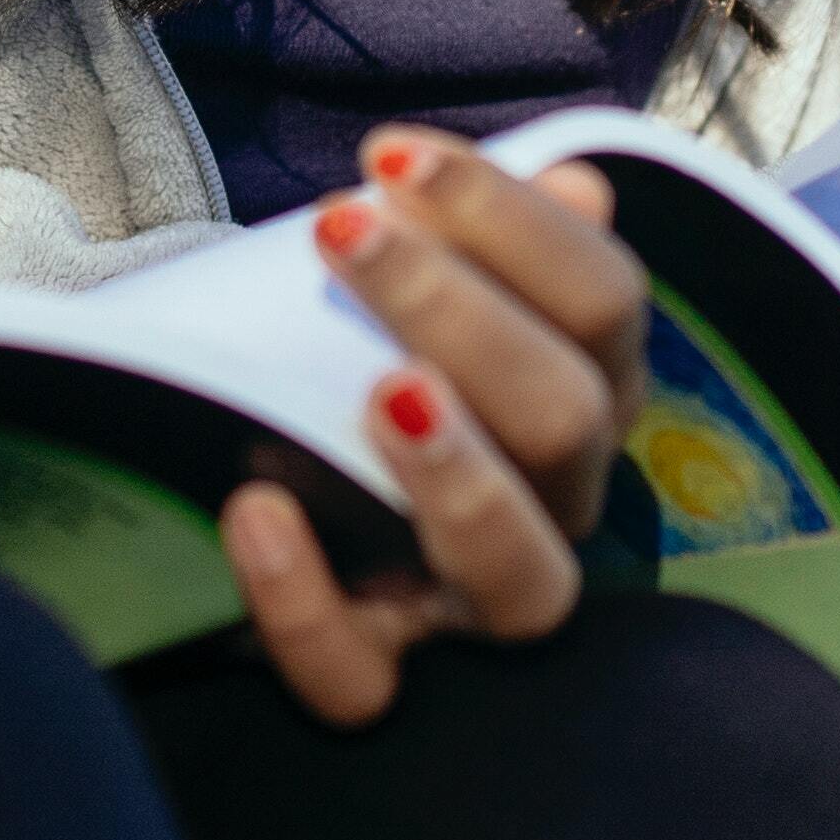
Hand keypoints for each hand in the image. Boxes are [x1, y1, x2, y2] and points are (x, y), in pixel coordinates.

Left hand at [224, 129, 649, 729]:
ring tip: (381, 392)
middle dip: (461, 313)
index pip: (604, 303)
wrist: (234, 470)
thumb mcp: (394, 293)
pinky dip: (305, 603)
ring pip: (524, 574)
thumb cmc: (337, 360)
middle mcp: (554, 502)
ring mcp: (472, 603)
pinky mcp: (377, 673)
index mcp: (582, 387)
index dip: (516, 222)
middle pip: (567, 420)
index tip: (389, 156)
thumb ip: (486, 239)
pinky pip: (362, 684)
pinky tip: (255, 508)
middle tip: (343, 231)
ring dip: (459, 474)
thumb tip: (580, 182)